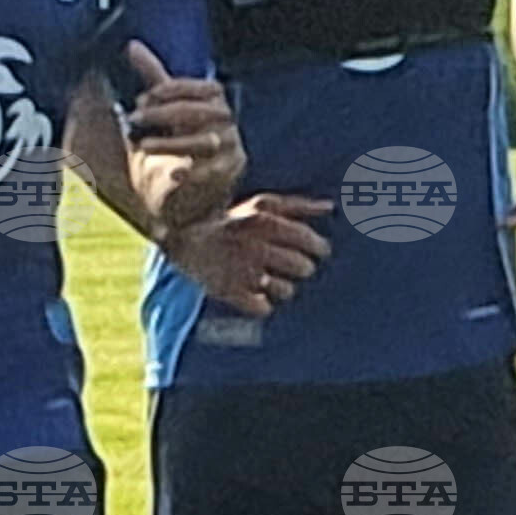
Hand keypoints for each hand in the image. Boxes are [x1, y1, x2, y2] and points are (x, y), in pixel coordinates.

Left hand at [117, 38, 243, 224]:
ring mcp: (232, 146)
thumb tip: (132, 45)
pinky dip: (193, 172)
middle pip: (198, 112)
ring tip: (142, 146)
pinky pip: (214, 171)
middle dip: (163, 114)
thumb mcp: (162, 108)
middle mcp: (227, 120)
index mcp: (214, 99)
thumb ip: (152, 77)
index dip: (171, 91)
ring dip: (171, 143)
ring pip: (204, 141)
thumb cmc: (173, 142)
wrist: (182, 192)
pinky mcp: (231, 172)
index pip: (199, 88)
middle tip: (134, 118)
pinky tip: (173, 173)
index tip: (142, 99)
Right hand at [167, 191, 333, 317]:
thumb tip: (330, 207)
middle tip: (291, 265)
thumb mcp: (261, 206)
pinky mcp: (229, 292)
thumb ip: (297, 206)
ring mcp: (241, 270)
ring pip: (287, 290)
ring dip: (283, 287)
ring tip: (268, 278)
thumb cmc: (233, 222)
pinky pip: (263, 308)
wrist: (185, 240)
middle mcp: (254, 245)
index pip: (309, 240)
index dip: (318, 248)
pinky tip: (254, 291)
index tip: (318, 251)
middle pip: (303, 268)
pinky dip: (261, 303)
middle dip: (302, 268)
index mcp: (264, 220)